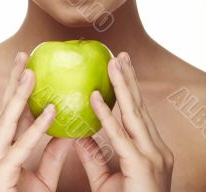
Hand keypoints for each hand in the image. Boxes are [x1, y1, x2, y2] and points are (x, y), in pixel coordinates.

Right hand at [0, 51, 72, 191]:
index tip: (28, 68)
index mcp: (2, 148)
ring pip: (6, 120)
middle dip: (13, 81)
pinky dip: (36, 127)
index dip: (18, 89)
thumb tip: (69, 131)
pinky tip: (51, 110)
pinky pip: (21, 147)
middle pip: (4, 108)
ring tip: (31, 72)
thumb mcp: (41, 178)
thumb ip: (52, 153)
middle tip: (23, 56)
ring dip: (19, 94)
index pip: (11, 112)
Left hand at [74, 52, 173, 191]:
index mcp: (150, 149)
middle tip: (119, 55)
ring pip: (133, 114)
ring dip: (122, 86)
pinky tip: (95, 97)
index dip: (129, 89)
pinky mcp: (141, 167)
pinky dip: (106, 116)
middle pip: (138, 107)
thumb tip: (79, 134)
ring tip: (113, 63)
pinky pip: (119, 137)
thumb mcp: (106, 179)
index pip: (137, 112)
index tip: (120, 68)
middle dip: (129, 79)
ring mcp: (152, 156)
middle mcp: (155, 148)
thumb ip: (95, 155)